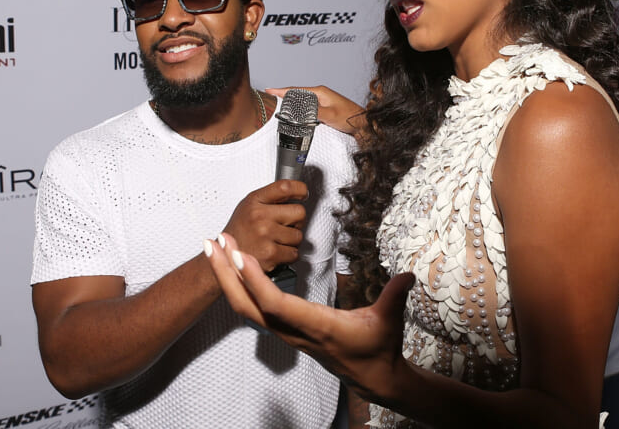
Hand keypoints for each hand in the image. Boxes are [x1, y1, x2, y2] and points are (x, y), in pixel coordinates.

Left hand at [204, 232, 415, 404]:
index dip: (255, 280)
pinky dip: (239, 288)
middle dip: (225, 274)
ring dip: (227, 278)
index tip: (238, 254)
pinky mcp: (286, 331)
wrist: (372, 376)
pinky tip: (233, 269)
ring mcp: (287, 333)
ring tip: (215, 248)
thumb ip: (395, 297)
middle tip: (212, 241)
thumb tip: (406, 276)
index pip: (276, 304)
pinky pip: (254, 311)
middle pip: (248, 305)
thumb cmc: (378, 348)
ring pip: (246, 308)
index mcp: (316, 326)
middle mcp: (295, 331)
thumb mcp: (389, 322)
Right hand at [220, 180, 307, 272]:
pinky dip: (288, 255)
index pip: (285, 187)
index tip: (303, 194)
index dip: (300, 189)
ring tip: (276, 240)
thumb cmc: (239, 231)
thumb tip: (296, 192)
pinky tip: (275, 251)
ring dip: (291, 240)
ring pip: (298, 235)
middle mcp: (259, 216)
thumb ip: (269, 198)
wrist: (225, 255)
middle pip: (299, 212)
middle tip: (285, 225)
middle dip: (296, 221)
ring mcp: (265, 235)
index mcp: (255, 201)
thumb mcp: (249, 206)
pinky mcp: (269, 254)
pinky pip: (294, 253)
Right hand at [267, 86, 365, 136]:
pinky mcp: (324, 108)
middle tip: (269, 98)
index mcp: (320, 92)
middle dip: (283, 95)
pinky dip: (299, 109)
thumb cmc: (350, 117)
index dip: (281, 91)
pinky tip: (295, 113)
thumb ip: (313, 112)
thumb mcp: (329, 115)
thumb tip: (298, 110)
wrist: (363, 124)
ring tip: (278, 104)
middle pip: (297, 94)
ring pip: (302, 101)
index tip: (270, 90)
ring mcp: (322, 101)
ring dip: (291, 102)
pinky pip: (307, 107)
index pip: (296, 90)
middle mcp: (320, 94)